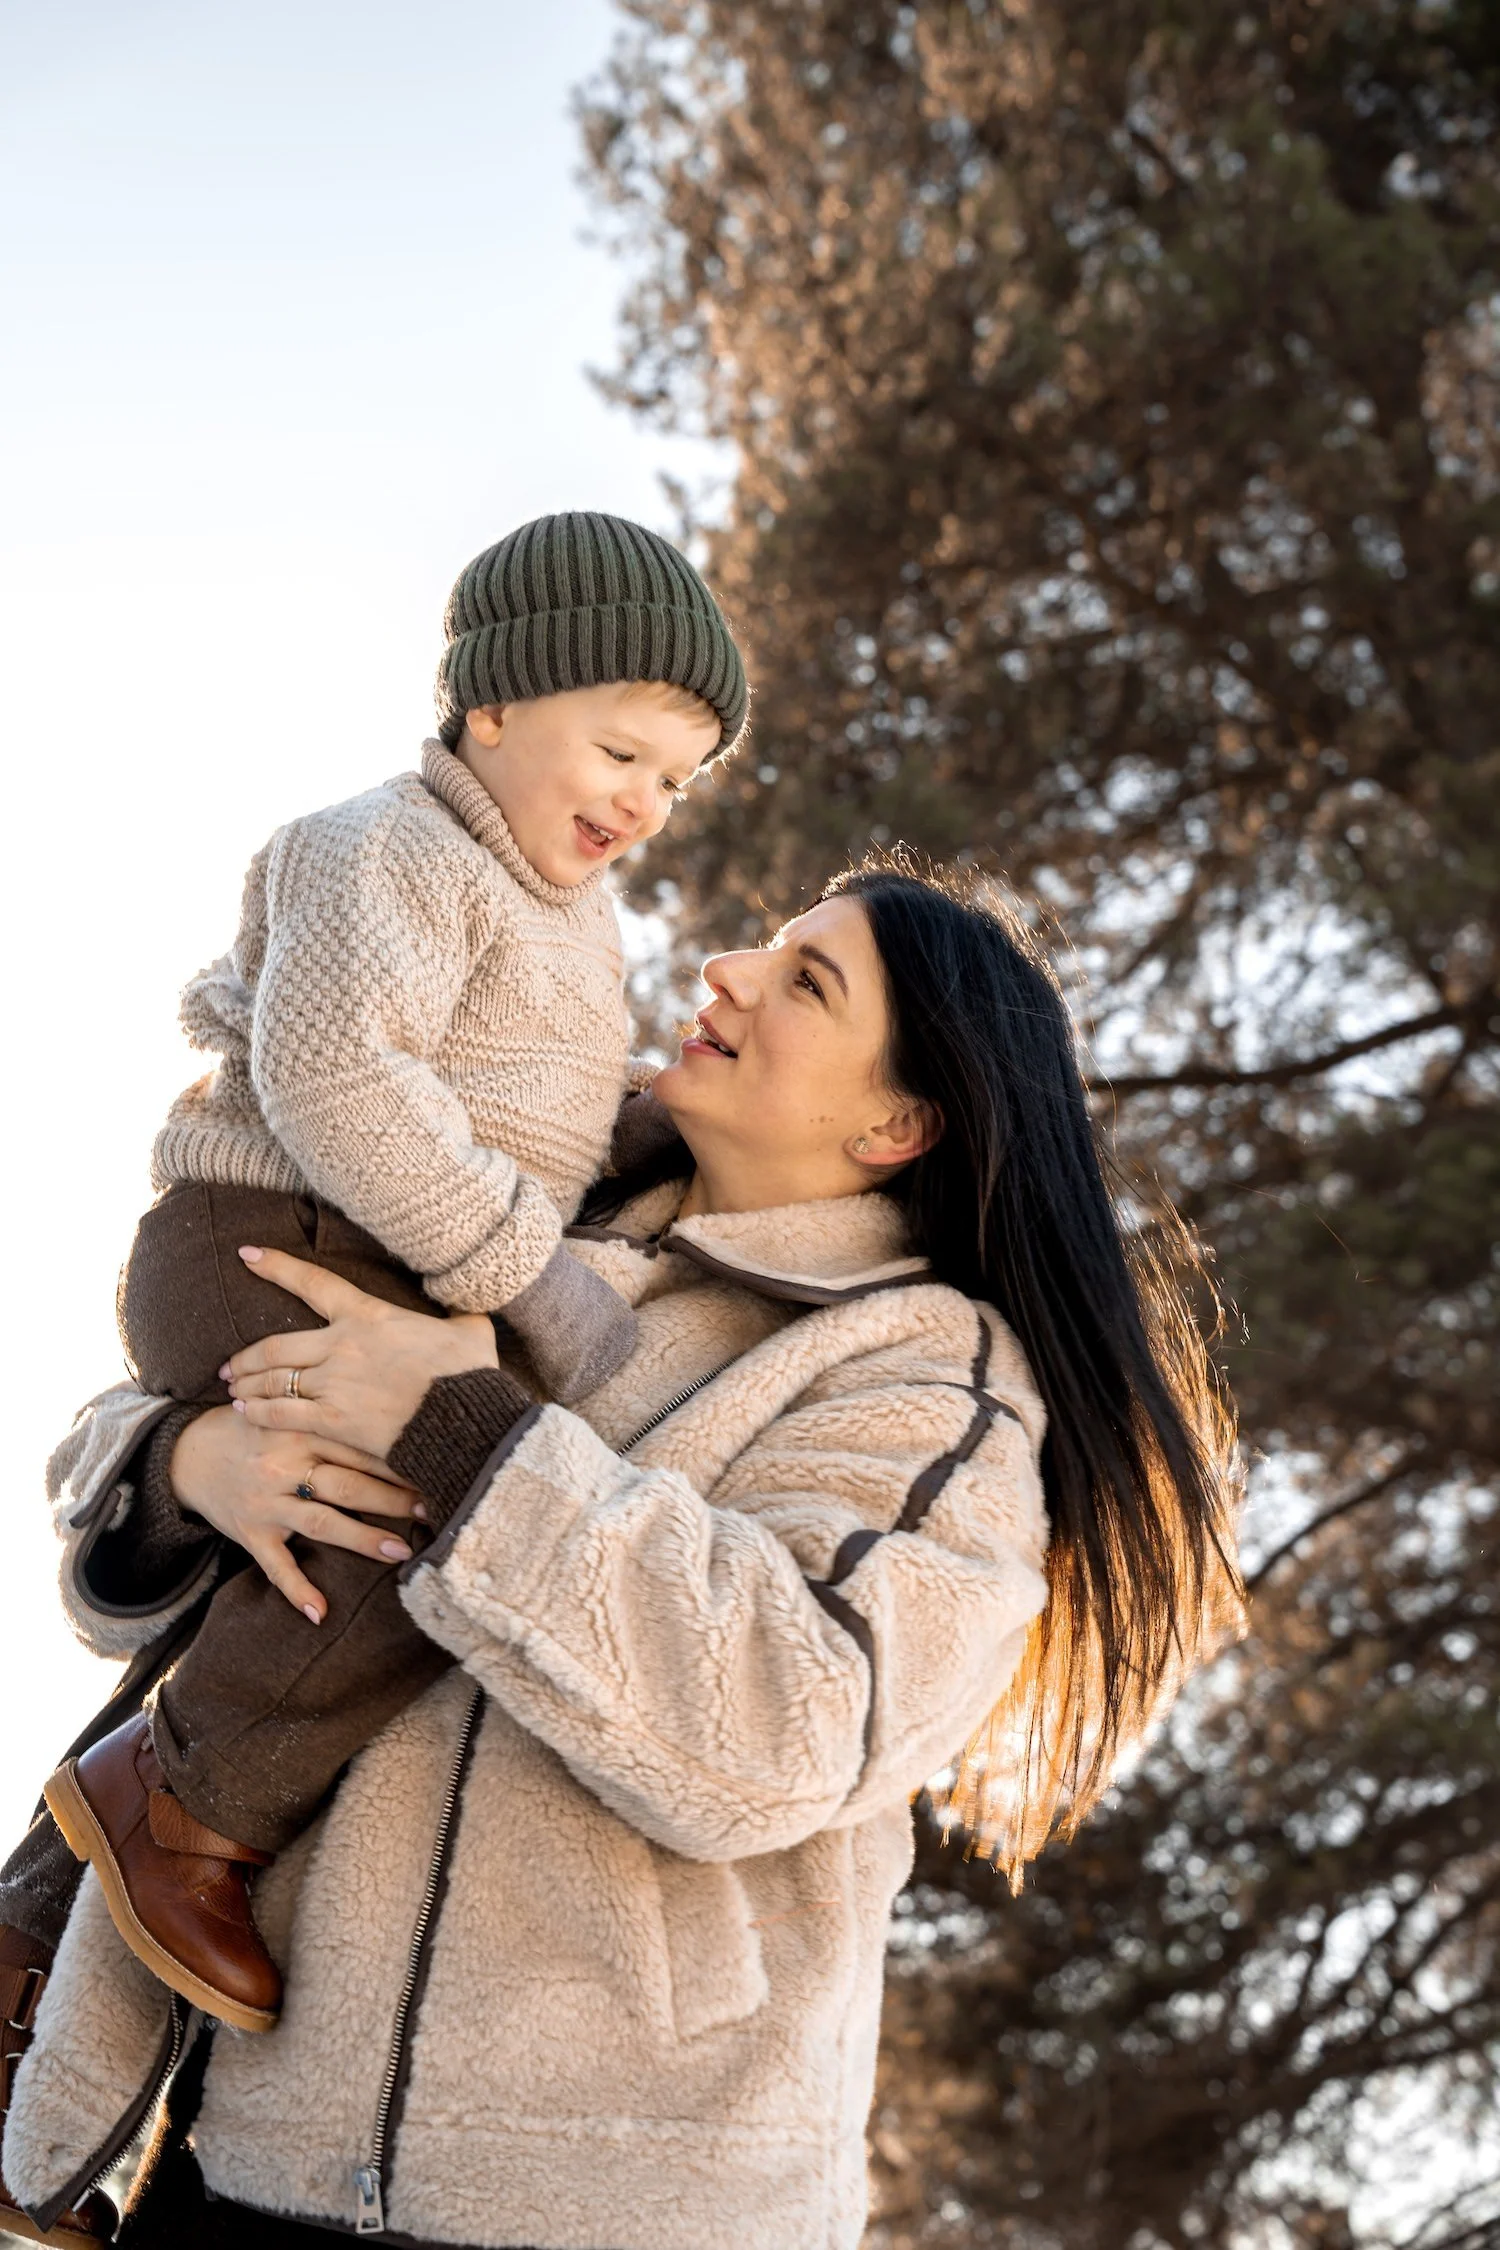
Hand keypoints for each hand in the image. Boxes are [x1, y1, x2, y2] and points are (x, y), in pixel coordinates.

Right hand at [169, 1406, 422, 1622]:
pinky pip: (275, 1566)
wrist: (187, 1451)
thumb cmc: (255, 1428)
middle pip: (348, 1484)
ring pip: (322, 1522)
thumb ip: (332, 1417)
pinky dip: (297, 1590)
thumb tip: (398, 1420)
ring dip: (363, 1539)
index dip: (399, 1460)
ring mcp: (266, 1501)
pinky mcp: (249, 1533)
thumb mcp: (289, 1411)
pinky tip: (320, 1611)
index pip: (358, 1446)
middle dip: (394, 1500)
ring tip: (401, 1552)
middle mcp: (284, 1465)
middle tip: (433, 1510)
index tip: (437, 1468)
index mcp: (300, 1430)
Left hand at [223, 1245, 499, 1457]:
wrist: (467, 1420)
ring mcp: (334, 1384)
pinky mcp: (334, 1420)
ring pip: (274, 1379)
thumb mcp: (470, 1331)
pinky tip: (244, 1412)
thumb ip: (460, 1316)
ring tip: (233, 1388)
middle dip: (245, 1356)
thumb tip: (469, 1308)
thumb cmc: (470, 1374)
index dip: (276, 1266)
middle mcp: (342, 1345)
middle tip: (228, 1364)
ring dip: (248, 1383)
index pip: (313, 1283)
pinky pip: (282, 1414)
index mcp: (369, 1315)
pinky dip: (258, 1412)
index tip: (245, 1255)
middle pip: (276, 1345)